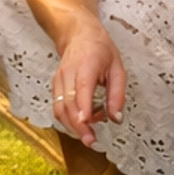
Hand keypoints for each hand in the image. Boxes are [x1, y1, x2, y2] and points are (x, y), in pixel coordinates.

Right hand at [51, 24, 126, 149]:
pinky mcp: (55, 86)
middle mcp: (69, 72)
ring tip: (88, 136)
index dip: (83, 107)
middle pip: (68, 103)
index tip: (86, 123)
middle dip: (78, 126)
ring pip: (60, 108)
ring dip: (71, 126)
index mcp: (87, 64)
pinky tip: (80, 124)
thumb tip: (116, 117)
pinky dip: (67, 119)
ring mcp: (59, 79)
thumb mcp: (118, 67)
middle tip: (91, 141)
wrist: (79, 34)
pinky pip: (58, 106)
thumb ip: (117, 94)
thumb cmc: (99, 48)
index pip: (82, 88)